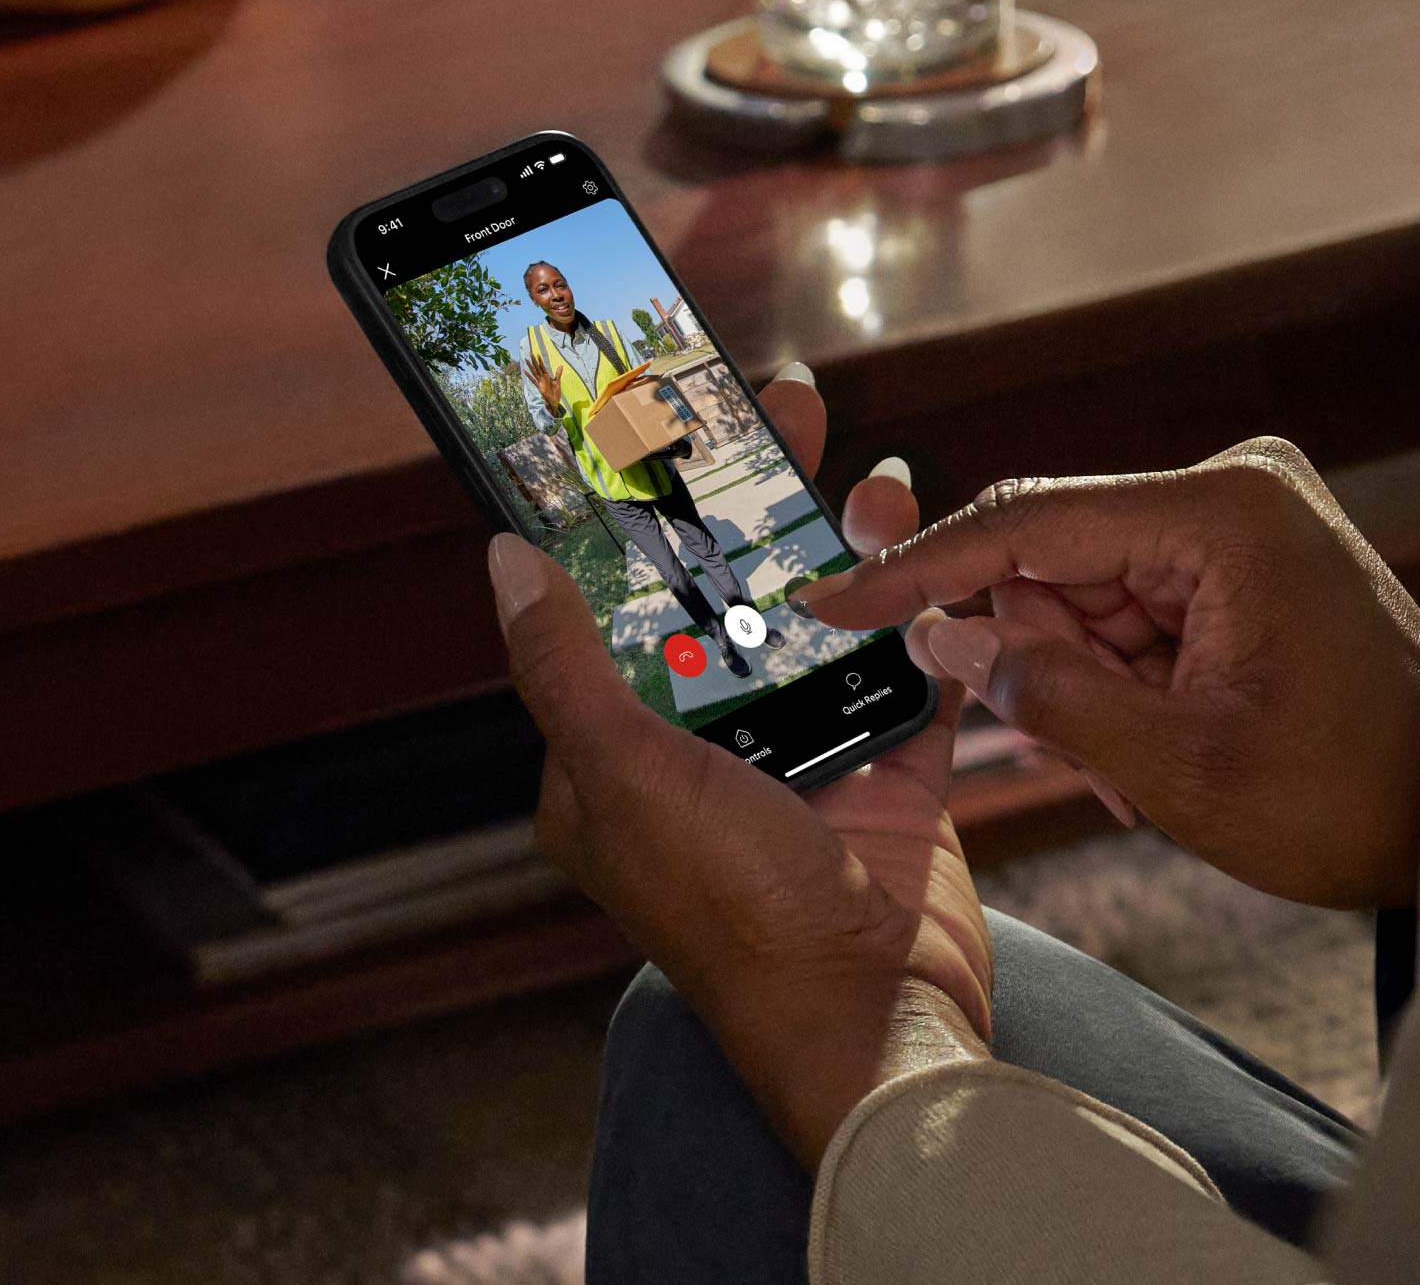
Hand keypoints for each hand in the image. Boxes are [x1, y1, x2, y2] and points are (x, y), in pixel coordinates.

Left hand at [487, 369, 990, 1171]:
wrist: (880, 1015)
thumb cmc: (737, 912)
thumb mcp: (627, 780)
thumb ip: (566, 668)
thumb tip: (502, 558)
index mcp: (615, 754)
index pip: (614, 605)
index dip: (637, 516)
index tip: (661, 432)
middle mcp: (699, 745)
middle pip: (722, 591)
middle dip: (751, 499)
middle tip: (780, 404)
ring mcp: (794, 750)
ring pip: (812, 616)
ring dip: (837, 536)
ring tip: (857, 458)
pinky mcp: (876, 762)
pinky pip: (890, 664)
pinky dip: (906, 608)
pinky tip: (917, 537)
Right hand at [522, 352, 563, 414]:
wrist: (554, 401)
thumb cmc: (556, 392)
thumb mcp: (558, 382)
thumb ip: (558, 374)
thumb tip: (561, 365)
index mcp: (547, 376)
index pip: (543, 366)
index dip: (540, 361)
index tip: (538, 354)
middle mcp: (542, 377)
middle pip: (537, 367)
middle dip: (534, 361)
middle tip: (530, 353)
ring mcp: (540, 381)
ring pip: (534, 372)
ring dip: (530, 366)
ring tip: (526, 360)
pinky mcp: (538, 386)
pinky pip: (533, 380)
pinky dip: (529, 376)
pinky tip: (524, 371)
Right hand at [802, 437, 1419, 908]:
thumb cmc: (1358, 796)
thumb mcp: (1182, 767)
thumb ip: (1044, 694)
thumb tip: (942, 640)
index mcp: (1222, 517)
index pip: (1026, 523)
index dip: (917, 568)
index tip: (836, 598)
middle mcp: (1223, 496)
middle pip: (1050, 560)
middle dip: (1029, 657)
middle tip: (1067, 745)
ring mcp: (1227, 526)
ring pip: (1076, 594)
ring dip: (1076, 683)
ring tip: (1135, 763)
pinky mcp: (1225, 562)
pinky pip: (1119, 611)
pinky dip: (1110, 681)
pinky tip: (1147, 739)